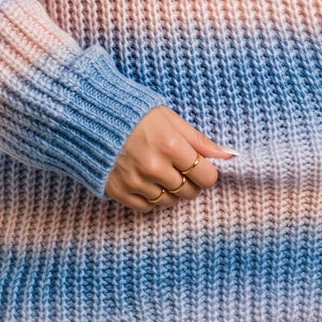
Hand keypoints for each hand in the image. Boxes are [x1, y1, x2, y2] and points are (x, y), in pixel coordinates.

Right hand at [105, 105, 238, 211]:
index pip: (206, 176)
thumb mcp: (171, 119)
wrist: (92, 118)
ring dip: (172, 191)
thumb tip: (230, 155)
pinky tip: (148, 182)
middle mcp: (155, 167)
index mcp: (171, 145)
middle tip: (181, 169)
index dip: (206, 173)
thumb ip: (200, 141)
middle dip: (190, 183)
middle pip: (189, 192)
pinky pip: (147, 208)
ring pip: (169, 202)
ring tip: (163, 173)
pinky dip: (152, 199)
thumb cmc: (135, 114)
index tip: (200, 166)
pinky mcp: (119, 192)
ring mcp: (136, 182)